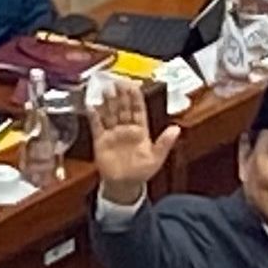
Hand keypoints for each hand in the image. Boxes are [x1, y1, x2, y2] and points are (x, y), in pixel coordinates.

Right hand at [91, 77, 180, 198]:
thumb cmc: (141, 172)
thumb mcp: (156, 158)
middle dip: (121, 95)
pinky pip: (96, 125)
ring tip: (106, 90)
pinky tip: (91, 106)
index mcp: (140, 131)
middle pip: (123, 108)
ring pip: (110, 113)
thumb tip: (176, 129)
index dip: (135, 98)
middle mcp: (126, 129)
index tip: (133, 86)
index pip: (138, 110)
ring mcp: (113, 133)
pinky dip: (93, 116)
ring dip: (108, 102)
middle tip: (118, 82)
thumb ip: (165, 143)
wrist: (124, 185)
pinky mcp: (101, 140)